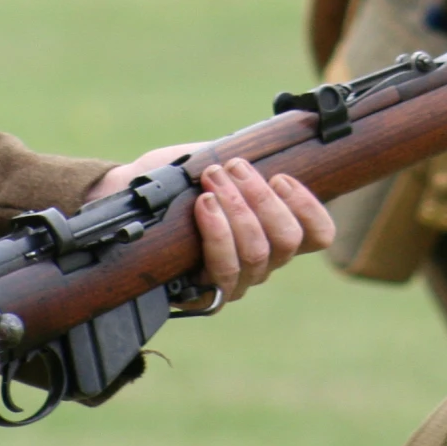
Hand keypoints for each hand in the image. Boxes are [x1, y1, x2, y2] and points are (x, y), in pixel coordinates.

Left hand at [90, 145, 336, 304]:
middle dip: (262, 198)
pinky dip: (217, 232)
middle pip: (287, 240)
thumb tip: (264, 149)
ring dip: (238, 209)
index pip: (318, 233)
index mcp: (275, 231)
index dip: (309, 206)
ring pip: (257, 253)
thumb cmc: (175, 184)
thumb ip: (242, 161)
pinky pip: (224, 269)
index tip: (281, 178)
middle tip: (233, 168)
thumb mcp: (213, 161)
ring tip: (213, 180)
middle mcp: (263, 263)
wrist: (128, 205)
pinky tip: (204, 206)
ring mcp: (236, 282)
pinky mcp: (207, 296)